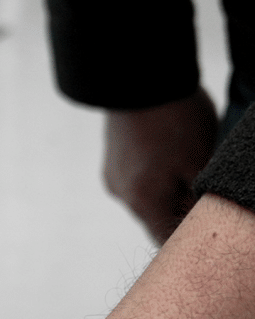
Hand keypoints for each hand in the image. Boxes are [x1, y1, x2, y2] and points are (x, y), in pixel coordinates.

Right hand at [103, 87, 216, 244]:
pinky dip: (154, 176)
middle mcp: (122, 195)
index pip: (166, 240)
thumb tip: (202, 222)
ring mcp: (114, 176)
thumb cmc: (174, 119)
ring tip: (189, 164)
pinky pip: (137, 179)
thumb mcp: (201, 162)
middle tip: (204, 190)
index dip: (187, 239)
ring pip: (147, 197)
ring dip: (168, 190)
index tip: (205, 230)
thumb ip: (200, 200)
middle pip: (156, 218)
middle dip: (180, 209)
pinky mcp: (113, 159)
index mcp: (143, 202)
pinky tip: (169, 154)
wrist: (138, 78)